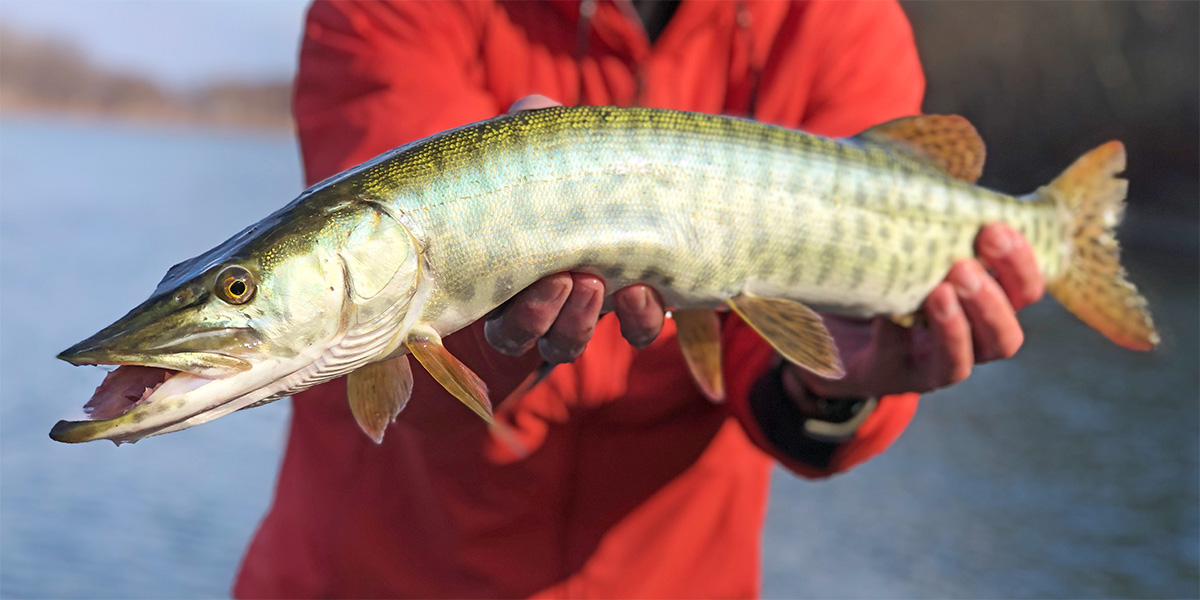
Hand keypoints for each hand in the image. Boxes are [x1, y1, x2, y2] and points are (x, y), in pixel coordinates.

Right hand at [484, 95, 668, 362]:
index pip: (491, 314)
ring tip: (597, 283)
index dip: (513, 313)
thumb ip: (530, 130)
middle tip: (565, 278)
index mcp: (502, 275)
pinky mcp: (634, 311)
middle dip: (540, 315)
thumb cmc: (560, 173)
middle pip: (522, 336)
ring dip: (579, 323)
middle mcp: (535, 307)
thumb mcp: (541, 150)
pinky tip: (647, 291)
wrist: (621, 186)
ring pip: (565, 344)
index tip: (537, 278)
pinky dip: (640, 320)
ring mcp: (582, 312)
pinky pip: (636, 333)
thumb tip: (533, 107)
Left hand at [784, 223, 1044, 408]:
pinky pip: (900, 363)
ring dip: (960, 324)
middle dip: (994, 295)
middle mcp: (966, 339)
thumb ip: (935, 205)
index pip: (1024, 289)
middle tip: (966, 261)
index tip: (995, 225)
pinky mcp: (889, 376)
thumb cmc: (876, 270)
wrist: (819, 325)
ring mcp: (929, 364)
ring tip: (941, 291)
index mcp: (982, 301)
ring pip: (967, 358)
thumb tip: (961, 150)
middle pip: (1007, 333)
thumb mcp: (907, 235)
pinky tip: (885, 316)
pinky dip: (895, 338)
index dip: (1021, 263)